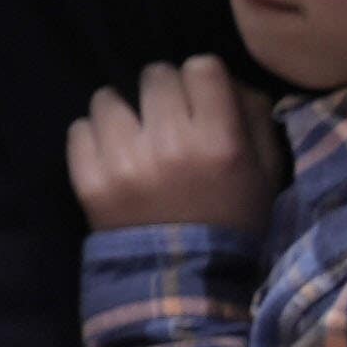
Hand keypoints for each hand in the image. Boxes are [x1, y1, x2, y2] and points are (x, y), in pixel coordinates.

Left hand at [69, 58, 279, 238]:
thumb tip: (229, 80)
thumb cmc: (234, 220)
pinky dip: (94, 138)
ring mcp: (124, 163)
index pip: (201, 67)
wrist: (187, 279)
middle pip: (154, 75)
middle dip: (162, 91)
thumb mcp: (267, 172)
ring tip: (134, 134)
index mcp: (220, 142)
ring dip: (122, 111)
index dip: (202, 79)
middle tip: (166, 115)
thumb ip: (255, 118)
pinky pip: (79, 129)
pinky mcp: (89, 182)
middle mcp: (170, 145)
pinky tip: (113, 156)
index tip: (200, 98)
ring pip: (108, 98)